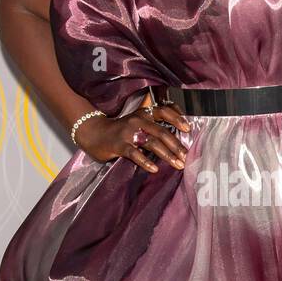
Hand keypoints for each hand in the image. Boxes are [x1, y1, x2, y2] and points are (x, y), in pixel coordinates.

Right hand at [75, 91, 190, 172]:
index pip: (163, 111)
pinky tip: (155, 169)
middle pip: (161, 132)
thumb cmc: (119, 130)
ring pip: (152, 143)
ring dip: (167, 155)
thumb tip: (176, 133)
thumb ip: (152, 124)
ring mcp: (128, 132)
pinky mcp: (119, 145)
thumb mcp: (136, 121)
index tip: (188, 129)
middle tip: (185, 156)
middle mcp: (137, 120)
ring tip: (177, 164)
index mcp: (143, 113)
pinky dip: (146, 162)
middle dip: (176, 145)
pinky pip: (135, 154)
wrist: (93, 133)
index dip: (177, 119)